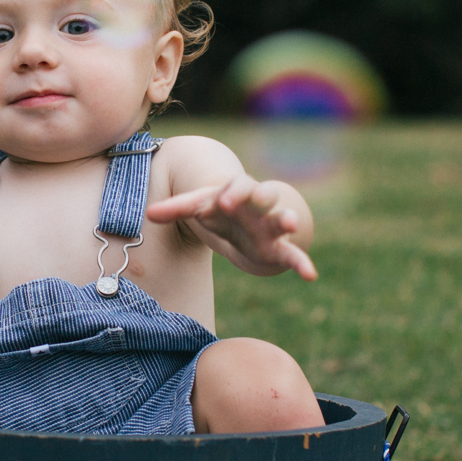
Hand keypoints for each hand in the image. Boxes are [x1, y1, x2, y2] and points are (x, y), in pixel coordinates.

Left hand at [145, 173, 317, 279]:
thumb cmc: (218, 212)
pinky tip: (311, 275)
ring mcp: (269, 227)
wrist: (241, 224)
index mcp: (237, 191)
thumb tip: (150, 214)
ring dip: (286, 220)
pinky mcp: (277, 249)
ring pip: (282, 219)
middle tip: (258, 198)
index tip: (223, 201)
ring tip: (291, 223)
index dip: (232, 192)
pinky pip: (292, 254)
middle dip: (261, 195)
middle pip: (265, 194)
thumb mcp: (199, 207)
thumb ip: (177, 209)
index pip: (238, 185)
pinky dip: (302, 263)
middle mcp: (257, 206)